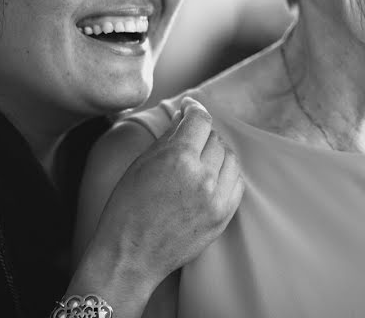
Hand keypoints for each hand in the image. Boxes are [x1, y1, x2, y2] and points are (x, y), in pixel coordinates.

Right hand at [89, 96, 243, 278]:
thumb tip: (184, 117)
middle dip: (201, 133)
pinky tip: (212, 175)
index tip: (189, 107)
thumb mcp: (141, 165)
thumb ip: (168, 137)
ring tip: (200, 156)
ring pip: (230, 158)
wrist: (130, 257)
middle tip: (188, 137)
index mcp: (177, 158)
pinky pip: (237, 182)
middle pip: (215, 138)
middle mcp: (201, 176)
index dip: (194, 108)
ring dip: (217, 152)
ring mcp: (216, 198)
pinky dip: (227, 173)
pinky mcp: (223, 216)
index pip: (200, 119)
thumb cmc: (127, 209)